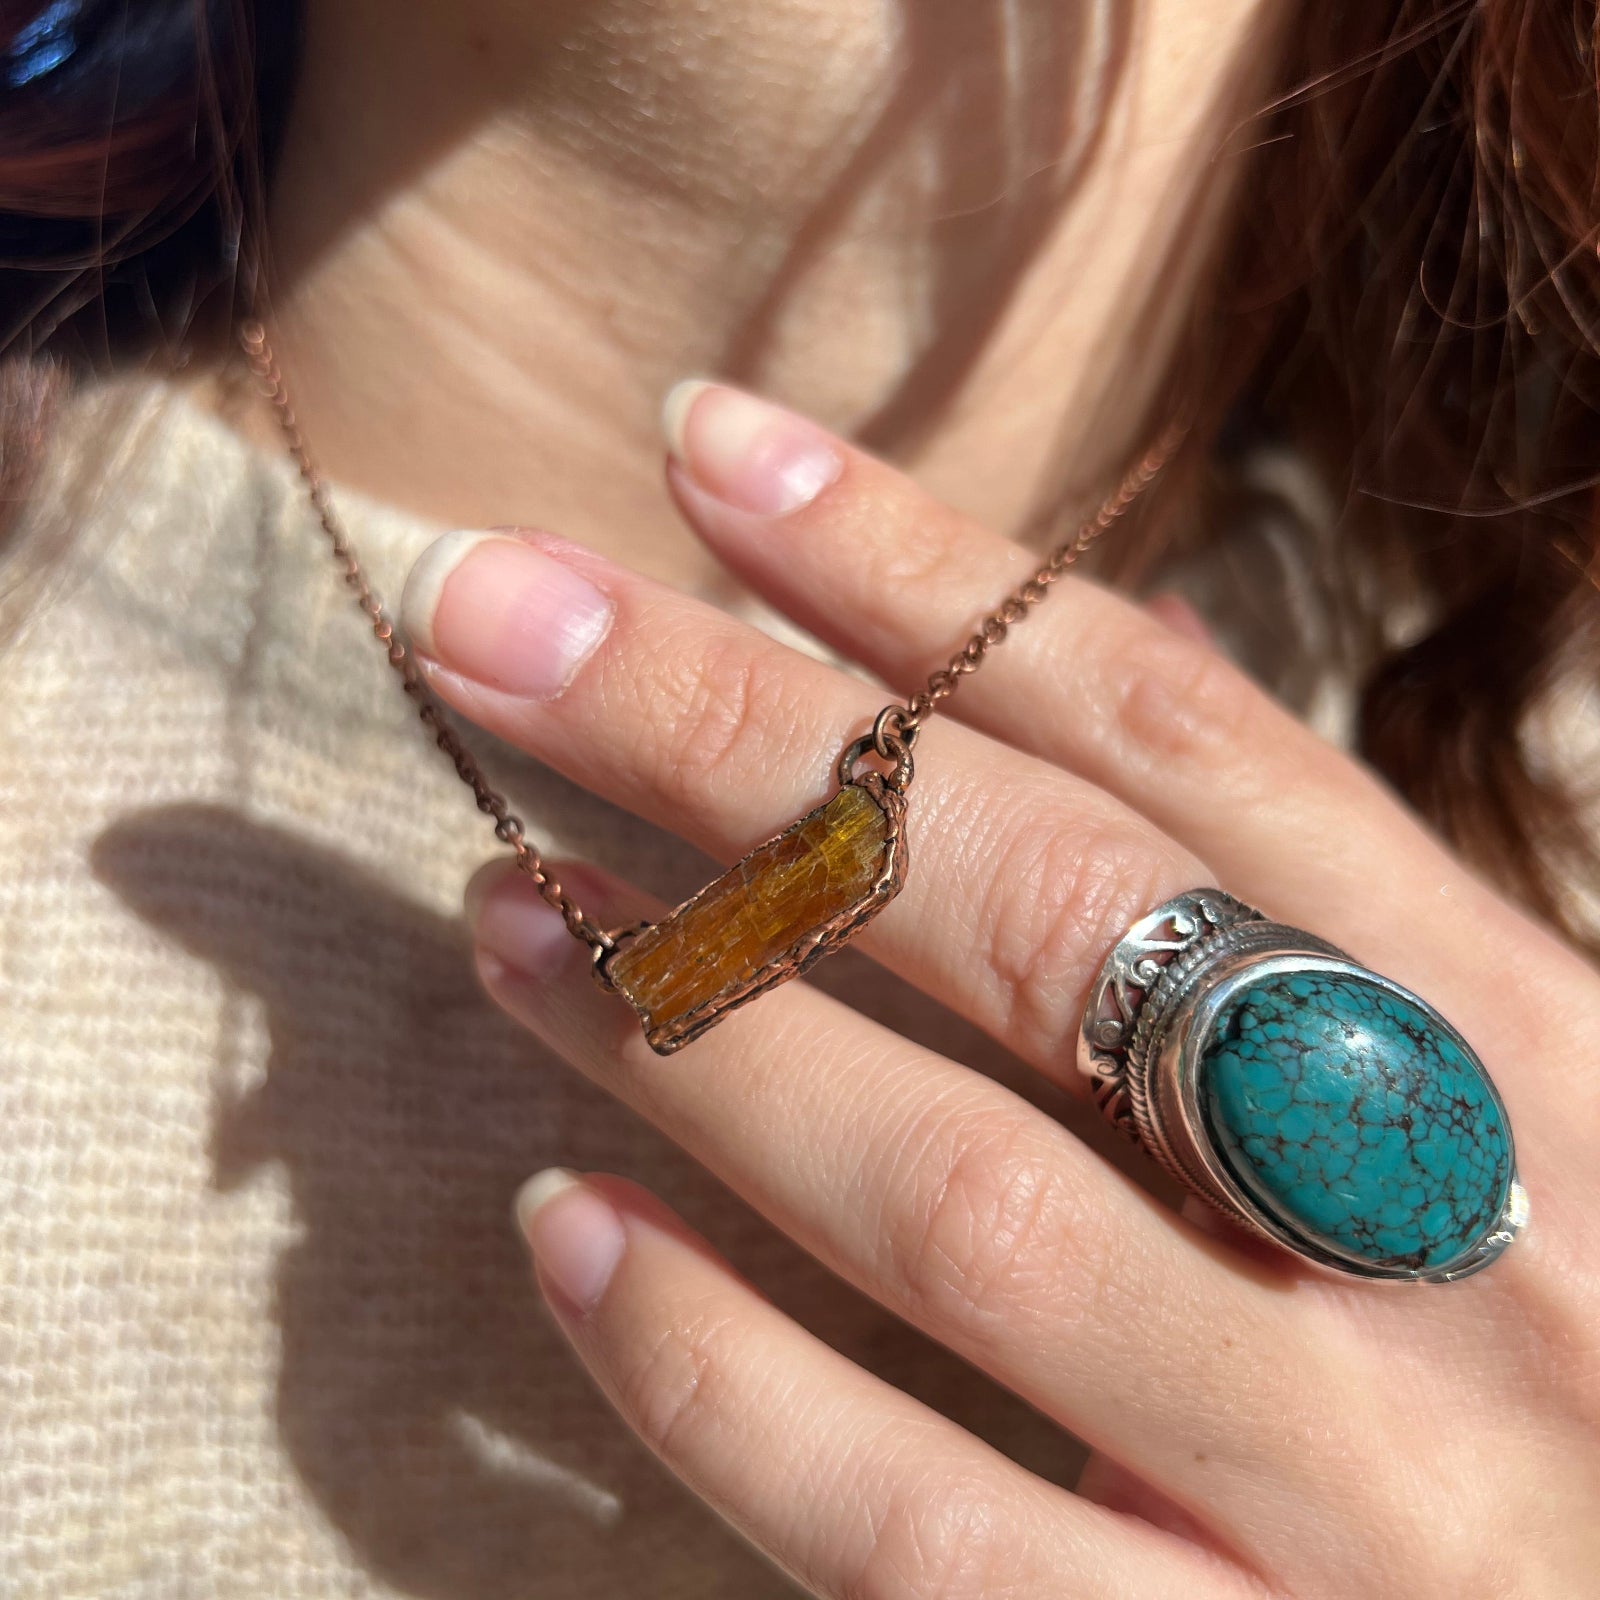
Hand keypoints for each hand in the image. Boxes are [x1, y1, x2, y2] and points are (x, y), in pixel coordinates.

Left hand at [399, 384, 1599, 1596]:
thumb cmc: (1575, 1333)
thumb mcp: (1513, 1085)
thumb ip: (1305, 894)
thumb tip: (1086, 655)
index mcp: (1516, 1033)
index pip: (1172, 730)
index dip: (926, 571)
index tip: (711, 452)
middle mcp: (1436, 1221)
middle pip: (1039, 904)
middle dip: (743, 736)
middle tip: (504, 614)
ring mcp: (1341, 1473)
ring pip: (954, 1196)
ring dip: (691, 1023)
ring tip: (504, 904)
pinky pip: (919, 1526)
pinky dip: (716, 1368)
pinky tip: (568, 1232)